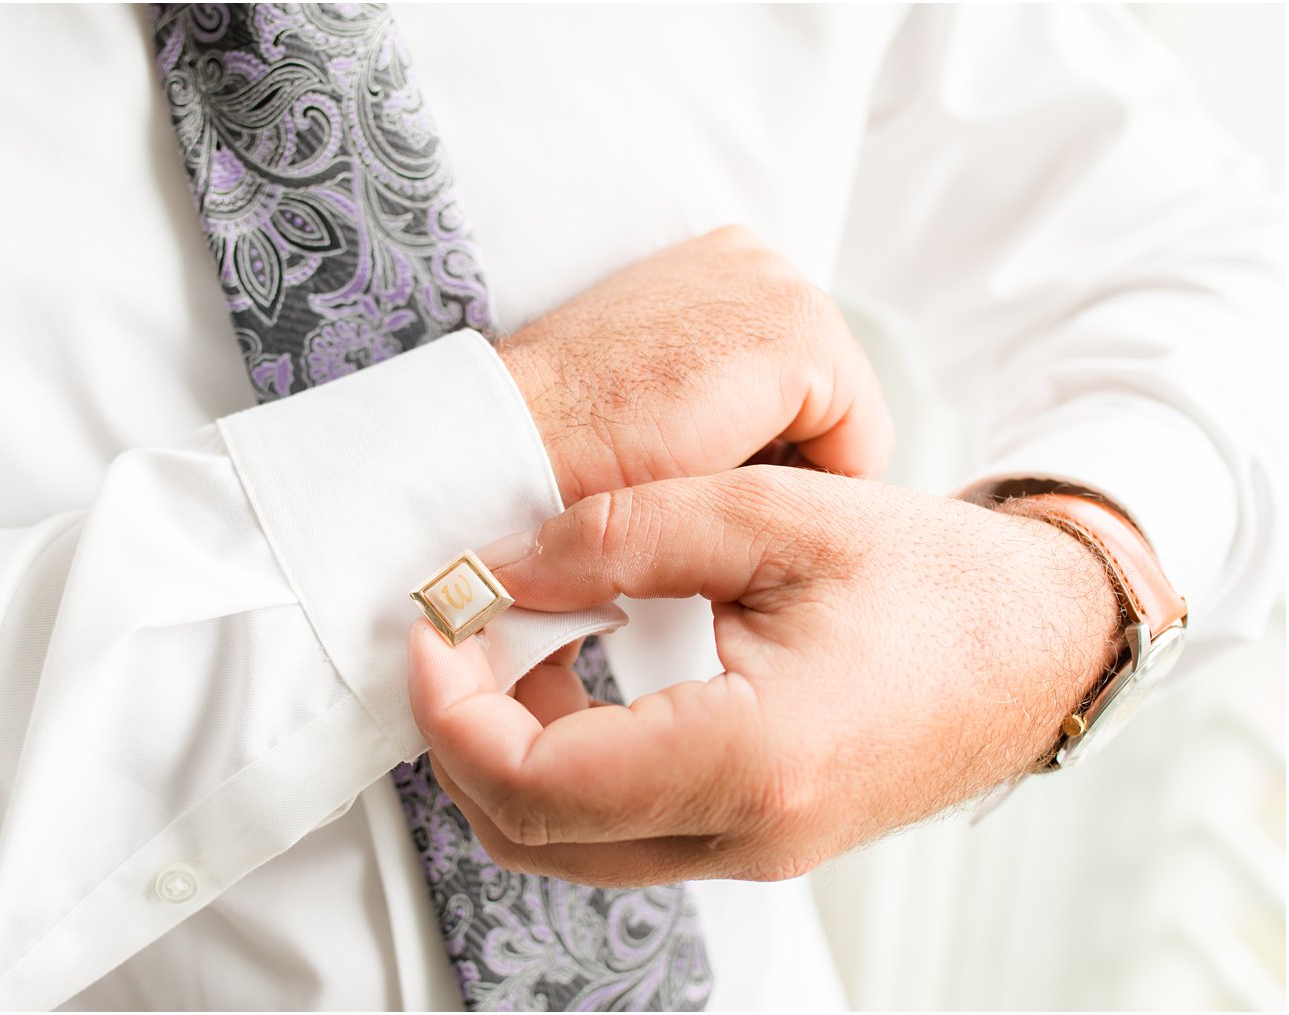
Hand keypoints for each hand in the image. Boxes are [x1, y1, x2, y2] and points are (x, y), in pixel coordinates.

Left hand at [408, 467, 1121, 885]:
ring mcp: (750, 854)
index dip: (449, 707)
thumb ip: (617, 536)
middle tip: (452, 631)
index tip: (431, 624)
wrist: (1038, 644)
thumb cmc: (931, 579)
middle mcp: (745, 836)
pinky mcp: (751, 841)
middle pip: (531, 835)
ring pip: (567, 846)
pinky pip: (618, 832)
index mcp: (751, 759)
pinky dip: (563, 767)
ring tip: (509, 642)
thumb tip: (496, 566)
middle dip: (459, 735)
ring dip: (507, 753)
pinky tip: (570, 675)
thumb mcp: (770, 516)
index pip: (537, 784)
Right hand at [497, 226, 892, 503]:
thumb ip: (713, 387)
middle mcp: (759, 260)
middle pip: (827, 401)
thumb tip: (757, 440)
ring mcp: (783, 289)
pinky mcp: (801, 338)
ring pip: (844, 428)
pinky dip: (804, 487)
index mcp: (720, 267)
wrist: (519, 437)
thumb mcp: (648, 389)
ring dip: (784, 471)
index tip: (693, 467)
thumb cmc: (562, 432)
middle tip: (692, 472)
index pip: (795, 381)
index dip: (760, 448)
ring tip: (698, 469)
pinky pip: (859, 447)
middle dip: (779, 456)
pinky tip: (721, 474)